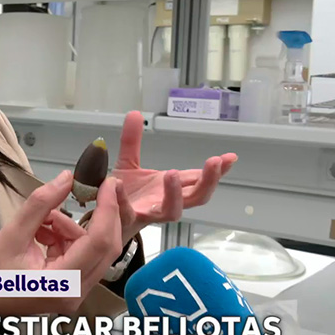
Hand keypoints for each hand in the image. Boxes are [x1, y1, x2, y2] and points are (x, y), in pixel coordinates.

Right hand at [0, 171, 122, 317]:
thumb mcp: (11, 234)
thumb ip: (41, 204)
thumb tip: (66, 178)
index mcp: (62, 284)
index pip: (99, 241)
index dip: (106, 209)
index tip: (107, 184)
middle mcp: (75, 293)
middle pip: (105, 247)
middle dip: (100, 215)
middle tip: (95, 187)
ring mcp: (74, 293)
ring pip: (92, 249)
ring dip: (73, 228)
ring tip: (42, 222)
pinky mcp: (69, 288)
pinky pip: (79, 255)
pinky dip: (66, 238)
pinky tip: (42, 232)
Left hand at [112, 111, 236, 242]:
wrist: (104, 221)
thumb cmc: (124, 196)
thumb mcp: (128, 163)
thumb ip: (132, 140)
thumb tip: (135, 113)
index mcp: (170, 188)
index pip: (198, 178)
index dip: (216, 170)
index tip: (230, 157)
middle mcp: (165, 202)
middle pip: (196, 197)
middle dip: (208, 181)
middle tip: (215, 162)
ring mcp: (149, 213)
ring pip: (172, 211)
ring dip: (175, 194)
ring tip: (172, 174)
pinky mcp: (128, 220)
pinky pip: (128, 211)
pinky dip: (123, 198)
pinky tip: (118, 182)